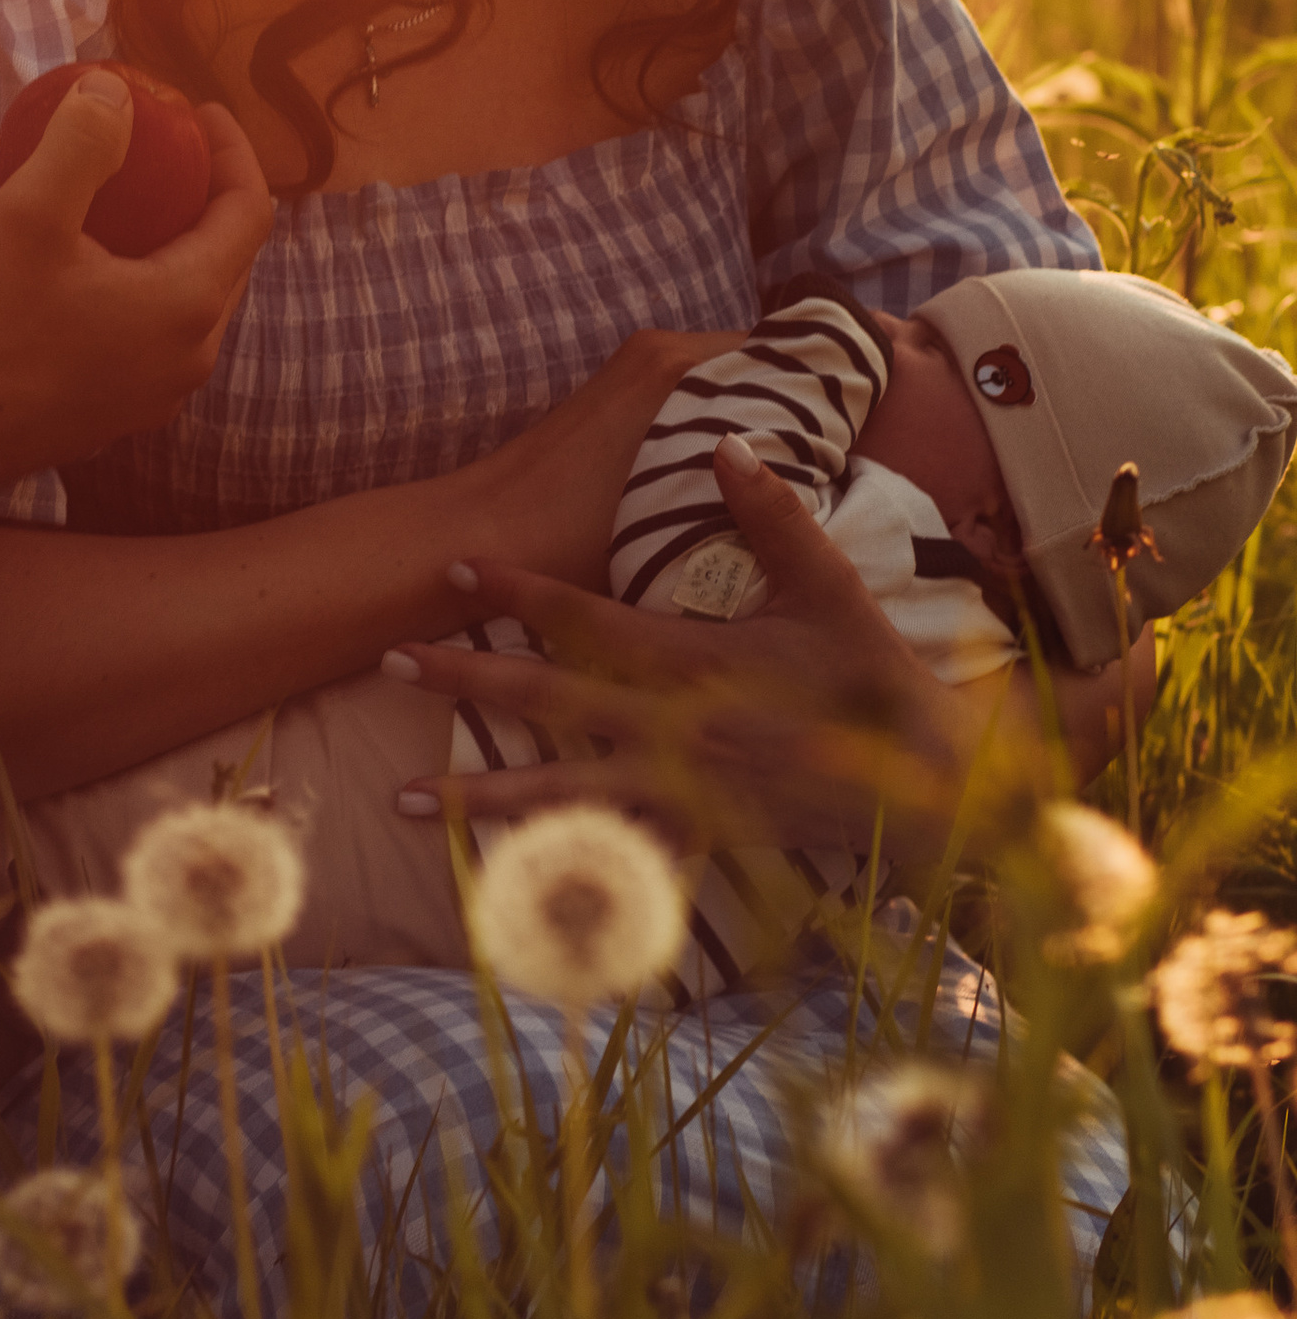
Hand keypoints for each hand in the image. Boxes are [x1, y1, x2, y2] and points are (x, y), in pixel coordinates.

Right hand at [0, 67, 270, 492]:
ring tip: (132, 202)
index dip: (233, 152)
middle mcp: (192, 355)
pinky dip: (151, 287)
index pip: (249, 212)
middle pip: (230, 257)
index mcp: (188, 303)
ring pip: (197, 300)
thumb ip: (81, 144)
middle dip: (208, 194)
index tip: (197, 112)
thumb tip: (115, 90)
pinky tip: (98, 268)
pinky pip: (162, 335)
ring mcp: (162, 393)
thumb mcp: (28, 216)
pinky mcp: (126, 411)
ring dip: (179, 244)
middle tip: (166, 148)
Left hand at [385, 433, 1012, 870]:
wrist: (931, 791)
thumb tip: (726, 439)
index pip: (584, 618)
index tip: (453, 567)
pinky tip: (491, 879)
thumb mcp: (831, 587)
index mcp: (694, 664)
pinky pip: (607, 860)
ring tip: (399, 798)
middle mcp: (671, 731)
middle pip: (545, 701)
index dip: (516, 590)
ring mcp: (677, 794)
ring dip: (476, 794)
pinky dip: (547, 869)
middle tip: (387, 660)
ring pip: (557, 794)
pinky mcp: (694, 840)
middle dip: (462, 680)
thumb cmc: (876, 680)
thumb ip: (774, 514)